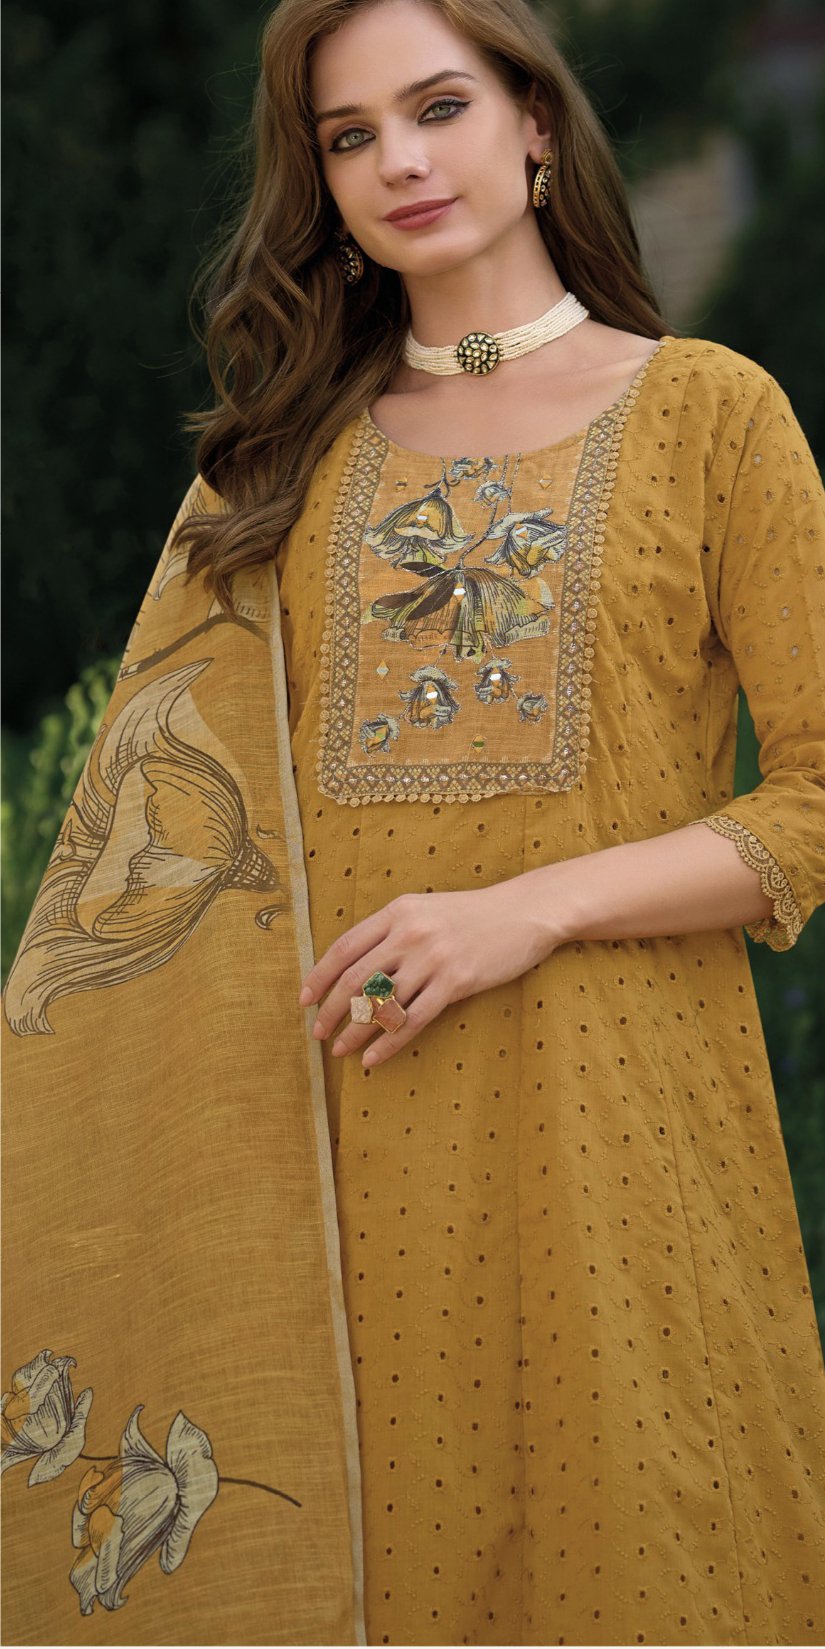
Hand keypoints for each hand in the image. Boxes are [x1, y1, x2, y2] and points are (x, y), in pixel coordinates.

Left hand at [296, 874, 563, 1068]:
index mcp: (398, 912)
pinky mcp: (456, 981)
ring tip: (339, 1050)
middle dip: (331, 1010)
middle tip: (317, 1032)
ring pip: (381, 1003)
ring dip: (355, 1031)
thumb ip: (392, 929)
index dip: (319, 976)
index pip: (345, 948)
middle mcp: (410, 933)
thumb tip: (355, 964)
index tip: (305, 999)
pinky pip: (413, 1020)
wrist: (524, 912)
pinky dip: (388, 1043)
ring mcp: (433, 958)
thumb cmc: (473, 914)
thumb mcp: (426, 910)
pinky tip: (373, 1059)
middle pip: (356, 978)